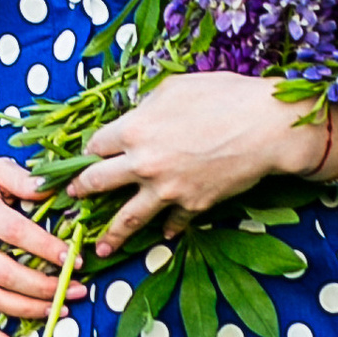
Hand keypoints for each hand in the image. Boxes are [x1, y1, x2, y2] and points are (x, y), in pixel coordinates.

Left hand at [69, 75, 336, 260]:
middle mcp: (142, 164)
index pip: (96, 146)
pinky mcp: (192, 205)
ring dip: (111, 234)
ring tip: (100, 248)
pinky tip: (162, 236)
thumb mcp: (175, 88)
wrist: (265, 127)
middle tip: (72, 198)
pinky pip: (173, 223)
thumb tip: (136, 116)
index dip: (89, 151)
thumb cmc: (224, 96)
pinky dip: (167, 229)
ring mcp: (166, 190)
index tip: (85, 158)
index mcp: (133, 129)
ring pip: (128, 218)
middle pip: (98, 182)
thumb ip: (147, 107)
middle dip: (80, 191)